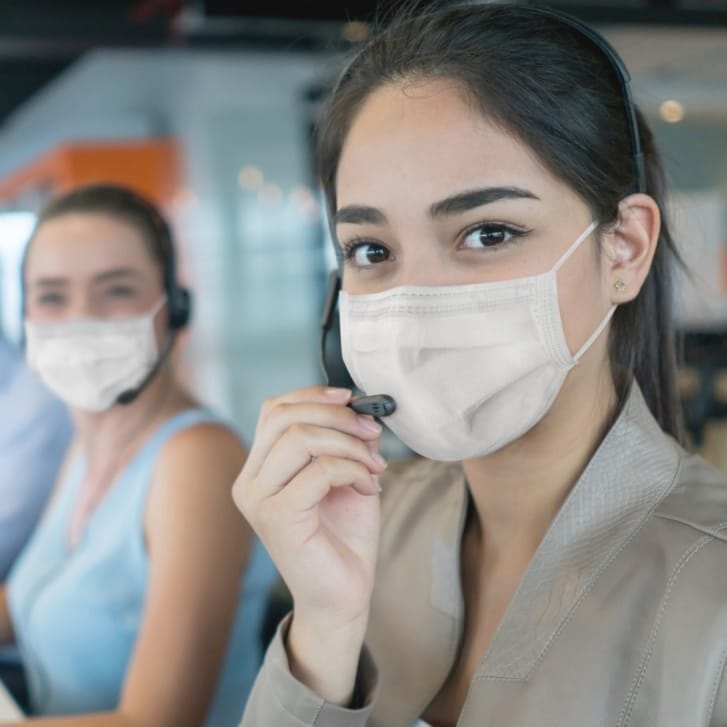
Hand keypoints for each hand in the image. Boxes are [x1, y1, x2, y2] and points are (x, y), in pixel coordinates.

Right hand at [233, 386, 385, 631]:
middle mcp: (250, 482)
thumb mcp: (347, 475)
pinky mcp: (278, 518)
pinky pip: (319, 470)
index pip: (275, 410)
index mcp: (260, 468)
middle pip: (286, 417)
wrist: (342, 596)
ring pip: (300, 438)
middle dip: (338, 416)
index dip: (314, 396)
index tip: (353, 399)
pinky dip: (353, 469)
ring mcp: (259, 500)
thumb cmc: (343, 538)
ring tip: (374, 466)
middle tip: (373, 432)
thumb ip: (346, 441)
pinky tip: (369, 486)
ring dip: (350, 444)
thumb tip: (360, 409)